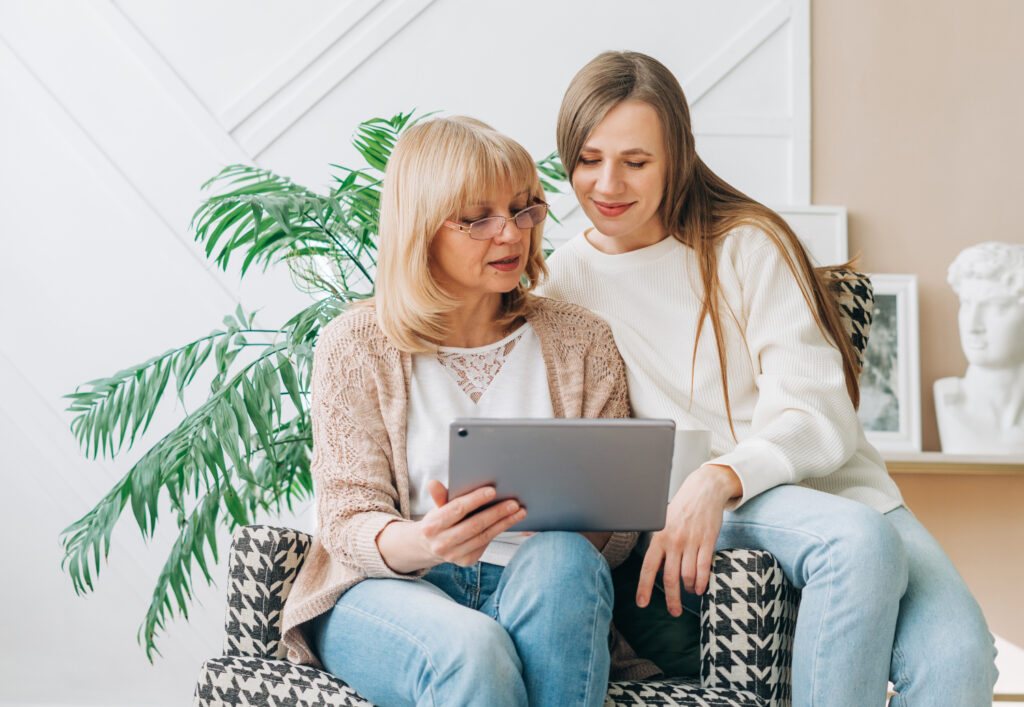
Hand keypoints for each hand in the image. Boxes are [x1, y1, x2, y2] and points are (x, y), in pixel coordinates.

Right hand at [416, 480, 526, 566]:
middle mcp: (442, 543)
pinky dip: (498, 531)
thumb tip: (433, 483)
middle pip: (475, 525)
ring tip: (519, 512)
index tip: (493, 491)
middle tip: (514, 503)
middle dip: (497, 513)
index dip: (475, 499)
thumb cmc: (439, 521)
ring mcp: (454, 555)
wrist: (431, 546)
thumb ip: (440, 496)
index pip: (457, 509)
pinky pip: (485, 544)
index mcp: (432, 526)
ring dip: (504, 523)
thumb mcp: (437, 507)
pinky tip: (509, 521)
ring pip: (484, 536)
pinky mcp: (466, 561)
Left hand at [636, 464, 740, 615]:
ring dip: (688, 589)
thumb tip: (652, 564)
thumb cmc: (682, 506)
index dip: (644, 587)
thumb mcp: (662, 520)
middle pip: (669, 578)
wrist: (704, 489)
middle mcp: (673, 541)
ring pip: (688, 576)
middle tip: (674, 611)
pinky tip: (701, 588)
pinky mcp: (707, 542)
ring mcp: (691, 542)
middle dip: (671, 599)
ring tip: (690, 593)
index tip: (642, 603)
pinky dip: (702, 582)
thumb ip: (658, 541)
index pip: (648, 567)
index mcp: (659, 536)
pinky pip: (704, 568)